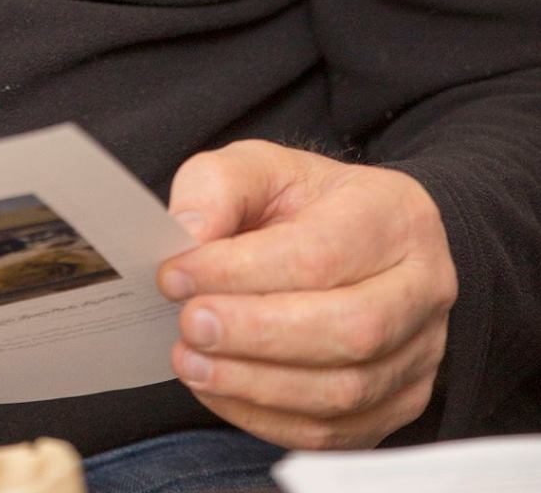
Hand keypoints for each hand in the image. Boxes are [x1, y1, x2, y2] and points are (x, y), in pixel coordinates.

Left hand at [157, 139, 456, 451]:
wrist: (356, 239)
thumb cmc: (306, 203)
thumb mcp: (260, 167)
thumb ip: (219, 186)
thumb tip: (187, 234)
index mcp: (396, 214)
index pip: (321, 253)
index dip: (241, 271)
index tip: (175, 274)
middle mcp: (424, 288)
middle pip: (348, 328)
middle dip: (256, 334)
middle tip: (188, 326)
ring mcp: (420, 354)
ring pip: (344, 391)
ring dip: (254, 383)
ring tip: (191, 361)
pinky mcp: (399, 405)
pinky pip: (335, 433)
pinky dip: (266, 418)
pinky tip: (218, 388)